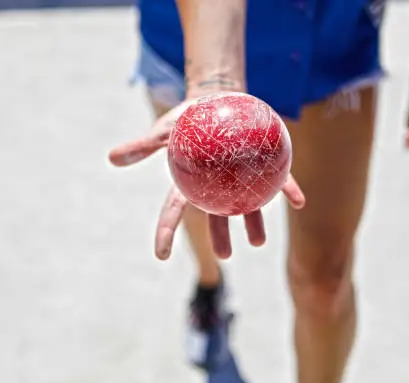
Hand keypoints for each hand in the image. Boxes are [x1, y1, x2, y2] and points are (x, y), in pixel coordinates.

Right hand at [109, 96, 305, 260]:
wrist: (218, 101)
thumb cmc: (188, 119)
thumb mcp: (164, 129)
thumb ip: (142, 146)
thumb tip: (110, 158)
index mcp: (192, 183)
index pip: (175, 210)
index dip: (166, 232)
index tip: (161, 255)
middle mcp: (217, 187)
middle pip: (217, 215)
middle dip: (220, 236)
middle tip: (226, 254)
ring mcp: (241, 179)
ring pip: (247, 205)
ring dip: (253, 223)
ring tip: (258, 241)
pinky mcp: (263, 166)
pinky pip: (277, 179)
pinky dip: (288, 189)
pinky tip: (298, 202)